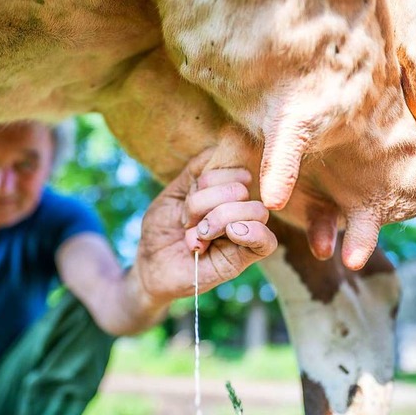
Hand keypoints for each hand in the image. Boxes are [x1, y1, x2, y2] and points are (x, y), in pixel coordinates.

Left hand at [135, 148, 276, 305]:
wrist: (148, 266)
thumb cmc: (161, 231)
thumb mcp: (173, 194)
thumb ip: (195, 173)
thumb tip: (218, 147)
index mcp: (225, 195)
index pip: (236, 171)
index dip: (209, 180)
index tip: (186, 199)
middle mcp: (237, 212)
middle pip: (241, 190)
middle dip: (205, 203)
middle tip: (188, 222)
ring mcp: (243, 236)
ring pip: (255, 211)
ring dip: (217, 219)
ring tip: (196, 236)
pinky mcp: (242, 260)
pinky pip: (267, 242)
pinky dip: (251, 232)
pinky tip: (229, 234)